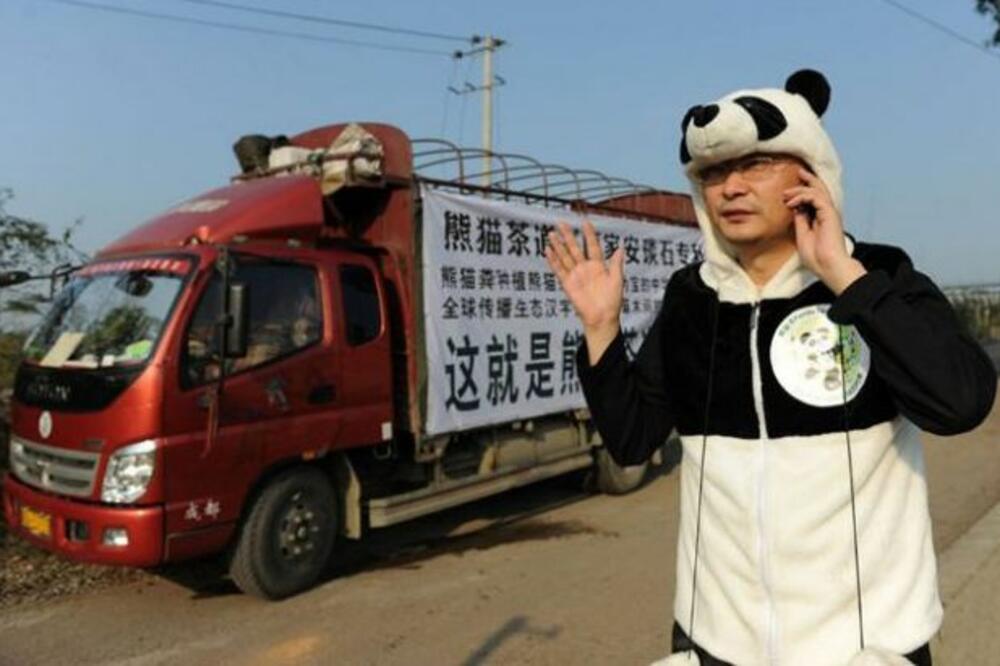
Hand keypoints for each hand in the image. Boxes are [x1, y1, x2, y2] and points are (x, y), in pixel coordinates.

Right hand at [545, 220, 623, 362]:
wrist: (601, 317)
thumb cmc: (612, 301)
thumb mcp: (617, 280)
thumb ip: (616, 264)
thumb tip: (621, 248)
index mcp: (599, 265)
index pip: (592, 245)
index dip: (589, 234)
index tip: (585, 222)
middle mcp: (585, 268)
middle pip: (575, 248)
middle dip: (568, 236)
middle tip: (561, 223)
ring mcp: (575, 275)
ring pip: (565, 257)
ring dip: (558, 246)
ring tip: (551, 234)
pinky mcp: (567, 284)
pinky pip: (559, 270)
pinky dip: (553, 261)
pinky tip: (548, 251)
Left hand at [783, 168, 865, 294]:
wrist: (828, 266)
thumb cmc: (816, 257)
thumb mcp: (802, 235)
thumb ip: (800, 220)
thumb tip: (795, 208)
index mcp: (821, 219)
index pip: (813, 199)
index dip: (801, 192)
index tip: (787, 194)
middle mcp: (827, 214)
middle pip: (819, 190)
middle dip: (807, 180)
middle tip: (796, 173)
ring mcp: (829, 213)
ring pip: (817, 190)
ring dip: (800, 189)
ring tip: (785, 194)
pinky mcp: (829, 213)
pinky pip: (815, 197)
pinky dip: (802, 196)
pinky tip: (791, 202)